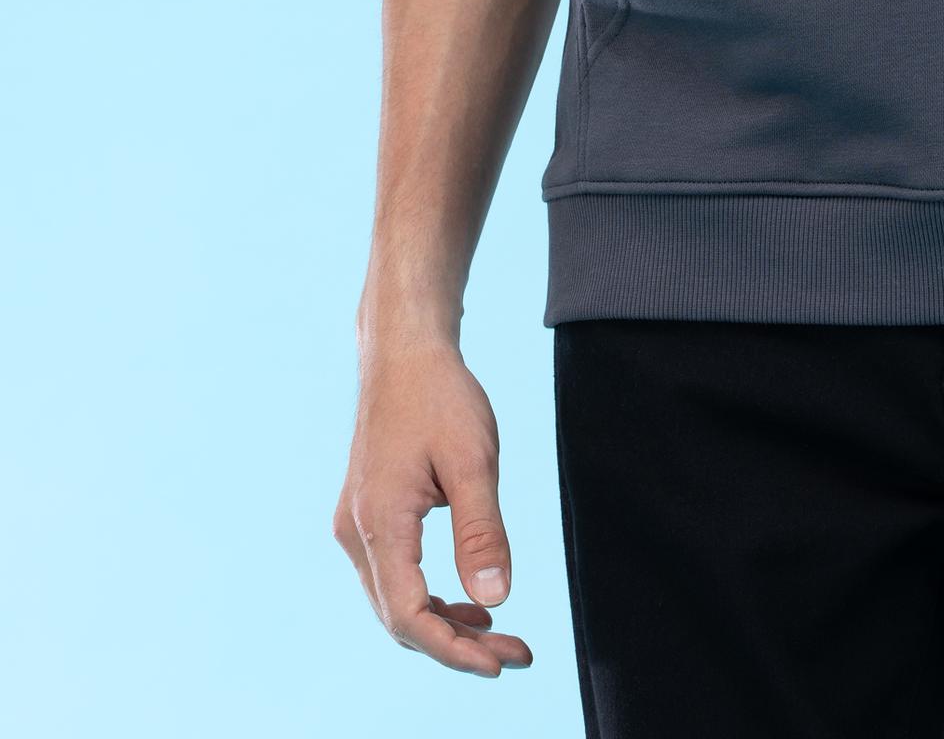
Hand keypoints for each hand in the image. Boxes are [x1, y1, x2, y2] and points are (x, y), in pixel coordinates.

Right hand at [333, 330, 532, 674]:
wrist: (403, 351)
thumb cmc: (440, 396)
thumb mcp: (473, 459)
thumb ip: (482, 531)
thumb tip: (498, 599)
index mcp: (379, 523)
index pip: (409, 616)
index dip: (454, 650)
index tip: (502, 662)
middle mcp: (356, 533)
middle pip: (400, 619)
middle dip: (457, 646)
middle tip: (516, 654)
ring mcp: (356, 526)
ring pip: (395, 603)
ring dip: (444, 627)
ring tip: (500, 636)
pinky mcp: (367, 516)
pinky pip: (394, 578)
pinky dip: (429, 599)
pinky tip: (469, 602)